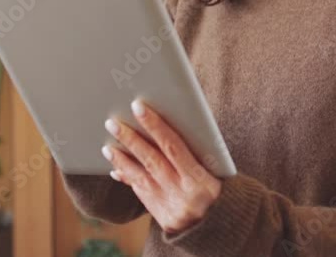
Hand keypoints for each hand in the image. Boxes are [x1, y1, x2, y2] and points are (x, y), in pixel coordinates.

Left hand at [102, 99, 222, 234]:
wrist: (228, 227)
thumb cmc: (222, 187)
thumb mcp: (215, 169)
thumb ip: (193, 152)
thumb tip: (161, 128)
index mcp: (201, 180)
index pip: (173, 147)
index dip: (155, 126)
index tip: (138, 107)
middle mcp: (184, 196)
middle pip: (152, 162)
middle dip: (130, 140)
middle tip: (112, 123)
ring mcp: (172, 210)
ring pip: (142, 179)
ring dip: (123, 160)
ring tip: (108, 146)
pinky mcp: (164, 220)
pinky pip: (142, 195)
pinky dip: (130, 179)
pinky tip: (117, 168)